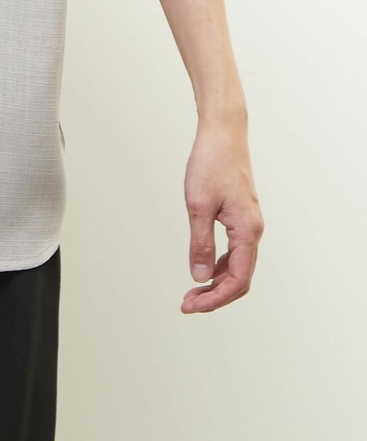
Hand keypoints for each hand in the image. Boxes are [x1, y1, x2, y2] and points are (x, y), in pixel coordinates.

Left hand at [181, 116, 263, 312]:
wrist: (224, 134)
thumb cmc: (211, 164)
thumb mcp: (198, 205)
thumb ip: (200, 243)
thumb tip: (199, 277)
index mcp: (247, 231)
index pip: (237, 280)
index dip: (215, 299)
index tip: (190, 306)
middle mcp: (254, 231)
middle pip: (240, 278)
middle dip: (215, 295)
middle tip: (187, 303)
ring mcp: (249, 224)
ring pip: (238, 266)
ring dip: (216, 282)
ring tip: (192, 290)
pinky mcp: (242, 217)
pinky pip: (235, 251)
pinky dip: (219, 264)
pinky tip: (203, 267)